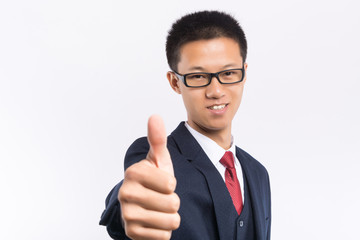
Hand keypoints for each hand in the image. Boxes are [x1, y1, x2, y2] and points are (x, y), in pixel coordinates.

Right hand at [118, 115, 180, 239]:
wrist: (143, 205)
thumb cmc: (154, 180)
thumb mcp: (158, 160)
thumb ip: (157, 140)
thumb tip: (155, 116)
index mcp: (133, 172)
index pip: (170, 183)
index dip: (172, 184)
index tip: (162, 182)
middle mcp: (126, 193)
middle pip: (172, 203)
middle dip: (173, 202)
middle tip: (161, 197)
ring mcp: (127, 215)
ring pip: (170, 221)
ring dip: (170, 217)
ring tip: (159, 210)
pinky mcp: (131, 233)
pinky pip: (164, 236)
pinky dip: (164, 231)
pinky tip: (154, 222)